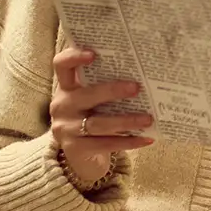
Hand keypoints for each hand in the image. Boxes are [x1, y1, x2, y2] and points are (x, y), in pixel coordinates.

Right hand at [50, 47, 153, 187]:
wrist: (82, 157)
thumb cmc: (94, 119)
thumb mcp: (95, 102)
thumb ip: (107, 87)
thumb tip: (145, 75)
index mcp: (67, 88)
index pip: (62, 66)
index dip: (74, 57)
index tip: (94, 53)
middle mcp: (62, 106)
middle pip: (86, 95)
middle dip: (112, 91)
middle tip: (137, 88)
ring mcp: (66, 128)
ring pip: (98, 123)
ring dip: (127, 120)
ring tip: (149, 119)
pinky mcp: (75, 148)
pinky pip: (106, 144)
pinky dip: (128, 141)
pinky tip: (147, 139)